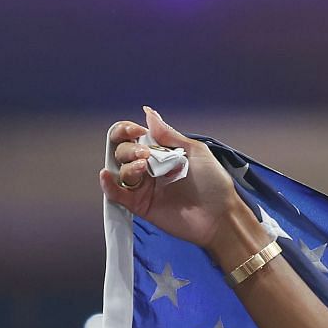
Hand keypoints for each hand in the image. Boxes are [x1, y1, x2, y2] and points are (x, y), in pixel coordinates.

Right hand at [98, 106, 244, 251]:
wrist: (221, 214)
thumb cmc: (214, 184)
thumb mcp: (194, 150)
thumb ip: (168, 134)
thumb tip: (147, 112)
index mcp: (159, 153)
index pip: (131, 136)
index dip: (127, 130)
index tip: (137, 131)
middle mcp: (149, 168)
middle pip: (122, 151)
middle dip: (130, 149)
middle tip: (147, 155)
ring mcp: (144, 187)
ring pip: (120, 170)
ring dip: (128, 165)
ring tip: (144, 168)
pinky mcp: (141, 205)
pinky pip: (116, 194)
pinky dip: (108, 185)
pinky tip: (106, 175)